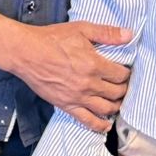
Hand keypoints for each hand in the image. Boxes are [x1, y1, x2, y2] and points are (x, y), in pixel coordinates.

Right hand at [10, 21, 132, 129]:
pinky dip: (99, 126)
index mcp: (94, 64)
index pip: (121, 75)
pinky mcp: (66, 106)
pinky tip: (106, 125)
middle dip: (124, 90)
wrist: (26, 53)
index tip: (125, 72)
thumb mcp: (81, 29)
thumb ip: (107, 33)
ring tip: (117, 101)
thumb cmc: (52, 39)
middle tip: (123, 86)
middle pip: (117, 93)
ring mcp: (78, 97)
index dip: (127, 74)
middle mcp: (89, 84)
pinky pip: (87, 121)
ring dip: (116, 106)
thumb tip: (129, 34)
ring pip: (106, 109)